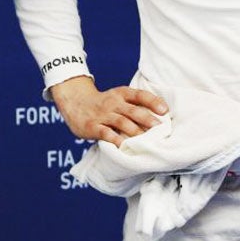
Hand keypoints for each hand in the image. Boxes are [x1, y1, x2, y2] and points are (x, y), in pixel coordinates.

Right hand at [50, 76, 167, 146]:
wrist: (75, 101)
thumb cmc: (104, 103)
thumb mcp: (118, 98)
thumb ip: (134, 106)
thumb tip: (160, 120)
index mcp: (121, 94)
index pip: (139, 95)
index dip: (152, 101)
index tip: (164, 110)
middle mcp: (113, 103)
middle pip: (133, 111)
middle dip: (147, 119)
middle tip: (160, 128)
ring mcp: (102, 115)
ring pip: (121, 122)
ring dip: (135, 131)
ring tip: (146, 141)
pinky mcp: (93, 126)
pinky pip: (106, 133)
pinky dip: (115, 140)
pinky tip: (123, 146)